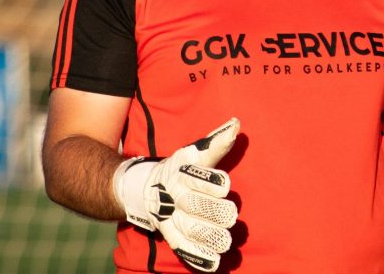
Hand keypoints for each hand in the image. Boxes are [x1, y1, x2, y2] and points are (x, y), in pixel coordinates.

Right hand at [113, 118, 239, 271]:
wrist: (147, 189)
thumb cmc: (182, 169)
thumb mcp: (195, 153)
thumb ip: (217, 142)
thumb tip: (237, 123)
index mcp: (182, 172)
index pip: (196, 176)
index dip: (210, 182)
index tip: (226, 185)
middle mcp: (175, 196)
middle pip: (194, 205)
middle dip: (213, 211)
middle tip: (231, 215)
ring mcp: (171, 217)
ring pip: (190, 229)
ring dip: (209, 236)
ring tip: (227, 241)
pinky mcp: (171, 235)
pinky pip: (182, 248)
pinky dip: (197, 257)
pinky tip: (214, 262)